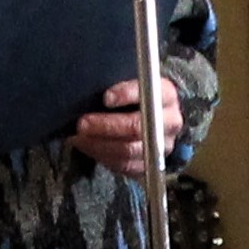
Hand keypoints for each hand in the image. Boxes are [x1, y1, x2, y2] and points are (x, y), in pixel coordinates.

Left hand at [68, 76, 184, 179]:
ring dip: (99, 144)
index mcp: (166, 94)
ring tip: (79, 137)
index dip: (126, 95)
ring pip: (128, 149)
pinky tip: (88, 147)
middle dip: (106, 126)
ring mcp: (162, 145)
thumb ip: (117, 83)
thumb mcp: (132, 82)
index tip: (106, 97)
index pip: (148, 94)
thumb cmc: (136, 98)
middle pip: (137, 127)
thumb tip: (88, 88)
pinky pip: (125, 165)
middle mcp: (169, 121)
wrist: (154, 119)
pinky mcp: (151, 164)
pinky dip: (103, 157)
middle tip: (82, 123)